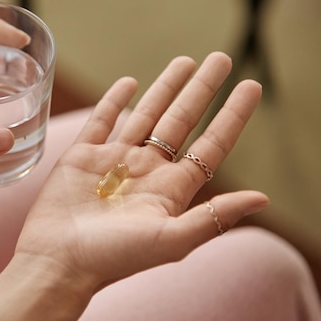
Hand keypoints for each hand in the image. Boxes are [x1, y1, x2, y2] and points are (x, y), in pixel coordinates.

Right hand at [17, 51, 268, 291]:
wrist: (58, 262)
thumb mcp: (170, 240)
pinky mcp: (82, 157)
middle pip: (182, 120)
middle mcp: (147, 171)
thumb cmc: (114, 258)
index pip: (211, 144)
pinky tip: (130, 82)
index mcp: (171, 189)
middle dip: (202, 89)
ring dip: (165, 88)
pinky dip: (114, 100)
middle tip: (221, 59)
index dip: (232, 115)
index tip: (251, 86)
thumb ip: (213, 217)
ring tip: (184, 61)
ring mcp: (114, 161)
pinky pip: (103, 121)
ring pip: (145, 115)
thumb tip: (262, 198)